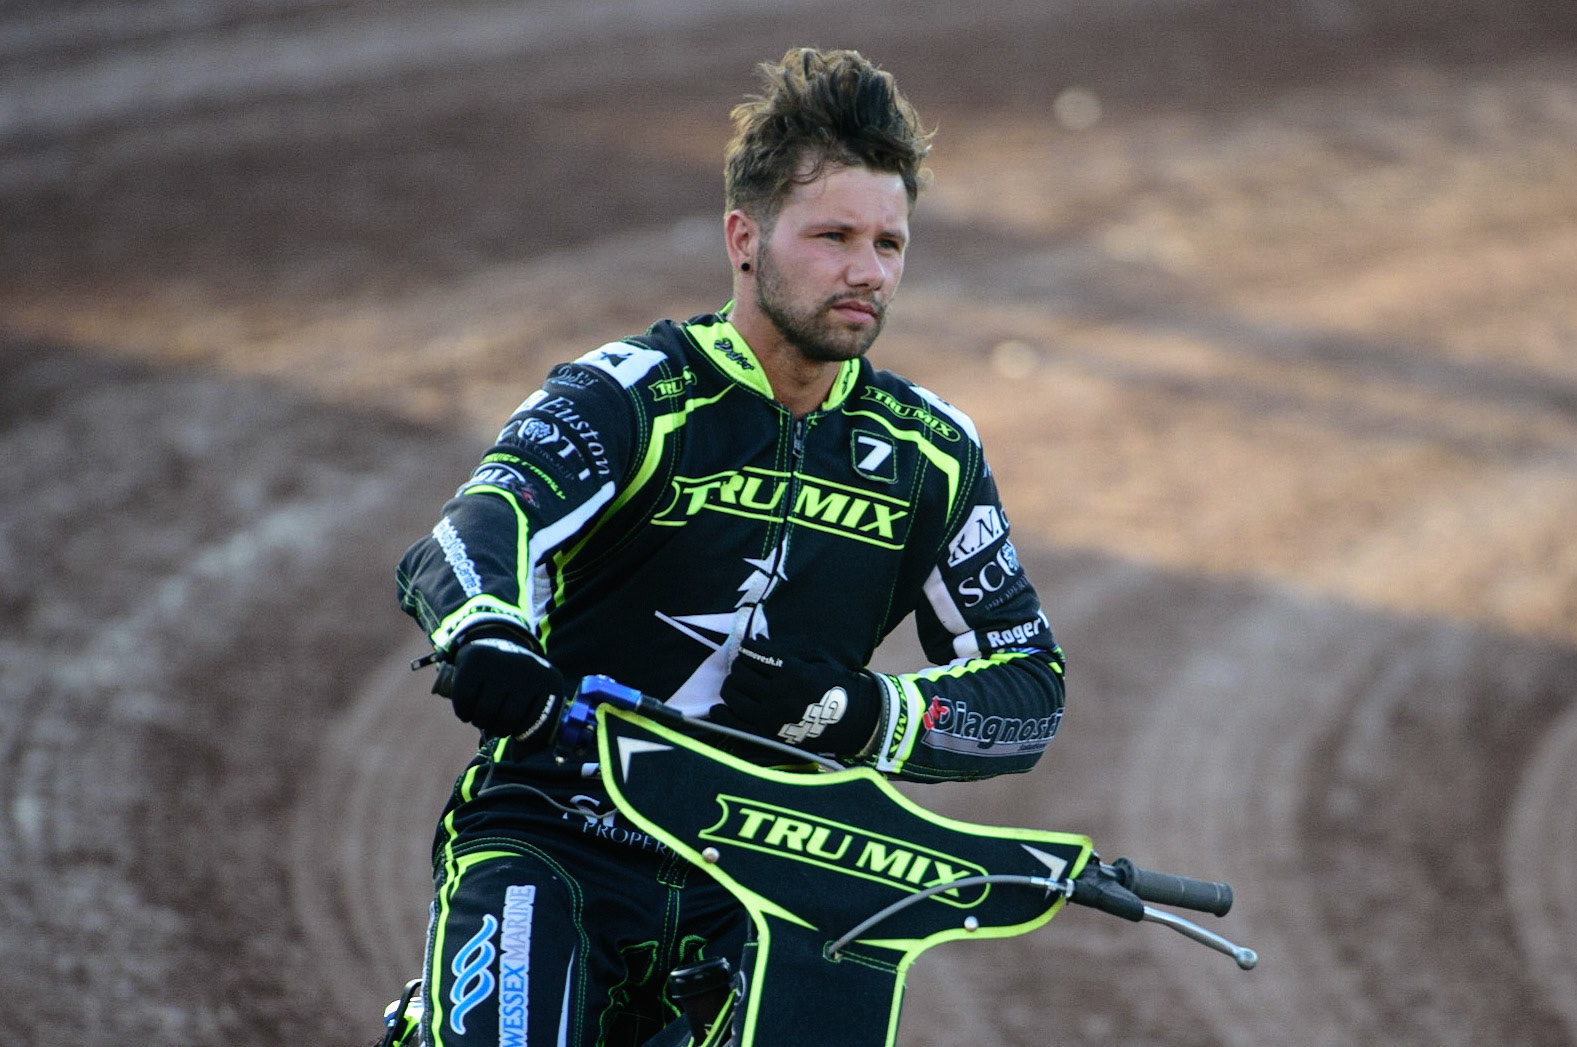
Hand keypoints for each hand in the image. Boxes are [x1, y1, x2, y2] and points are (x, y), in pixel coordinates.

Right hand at [440, 632, 567, 743]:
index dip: (525, 736)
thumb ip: (533, 732)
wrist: (496, 645)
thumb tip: (519, 758)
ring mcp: (501, 663)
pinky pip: (464, 701)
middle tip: (496, 722)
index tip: (517, 732)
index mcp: (550, 680)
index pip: (538, 724)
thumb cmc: (517, 685)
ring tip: (483, 715)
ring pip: (485, 713)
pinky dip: (463, 712)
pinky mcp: (475, 661)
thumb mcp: (534, 701)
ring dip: (480, 722)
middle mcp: (528, 668)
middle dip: (499, 728)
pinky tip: (468, 708)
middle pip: (508, 720)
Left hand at [711, 645, 879, 755]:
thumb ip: (785, 651)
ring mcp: (771, 717)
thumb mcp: (816, 661)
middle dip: (738, 667)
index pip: (755, 655)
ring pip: (735, 696)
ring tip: (735, 685)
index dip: (748, 649)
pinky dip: (722, 715)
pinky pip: (735, 724)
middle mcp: (779, 694)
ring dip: (730, 687)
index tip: (748, 648)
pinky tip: (718, 708)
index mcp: (792, 672)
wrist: (854, 721)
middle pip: (741, 674)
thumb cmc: (836, 686)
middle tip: (742, 667)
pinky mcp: (768, 736)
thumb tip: (758, 641)